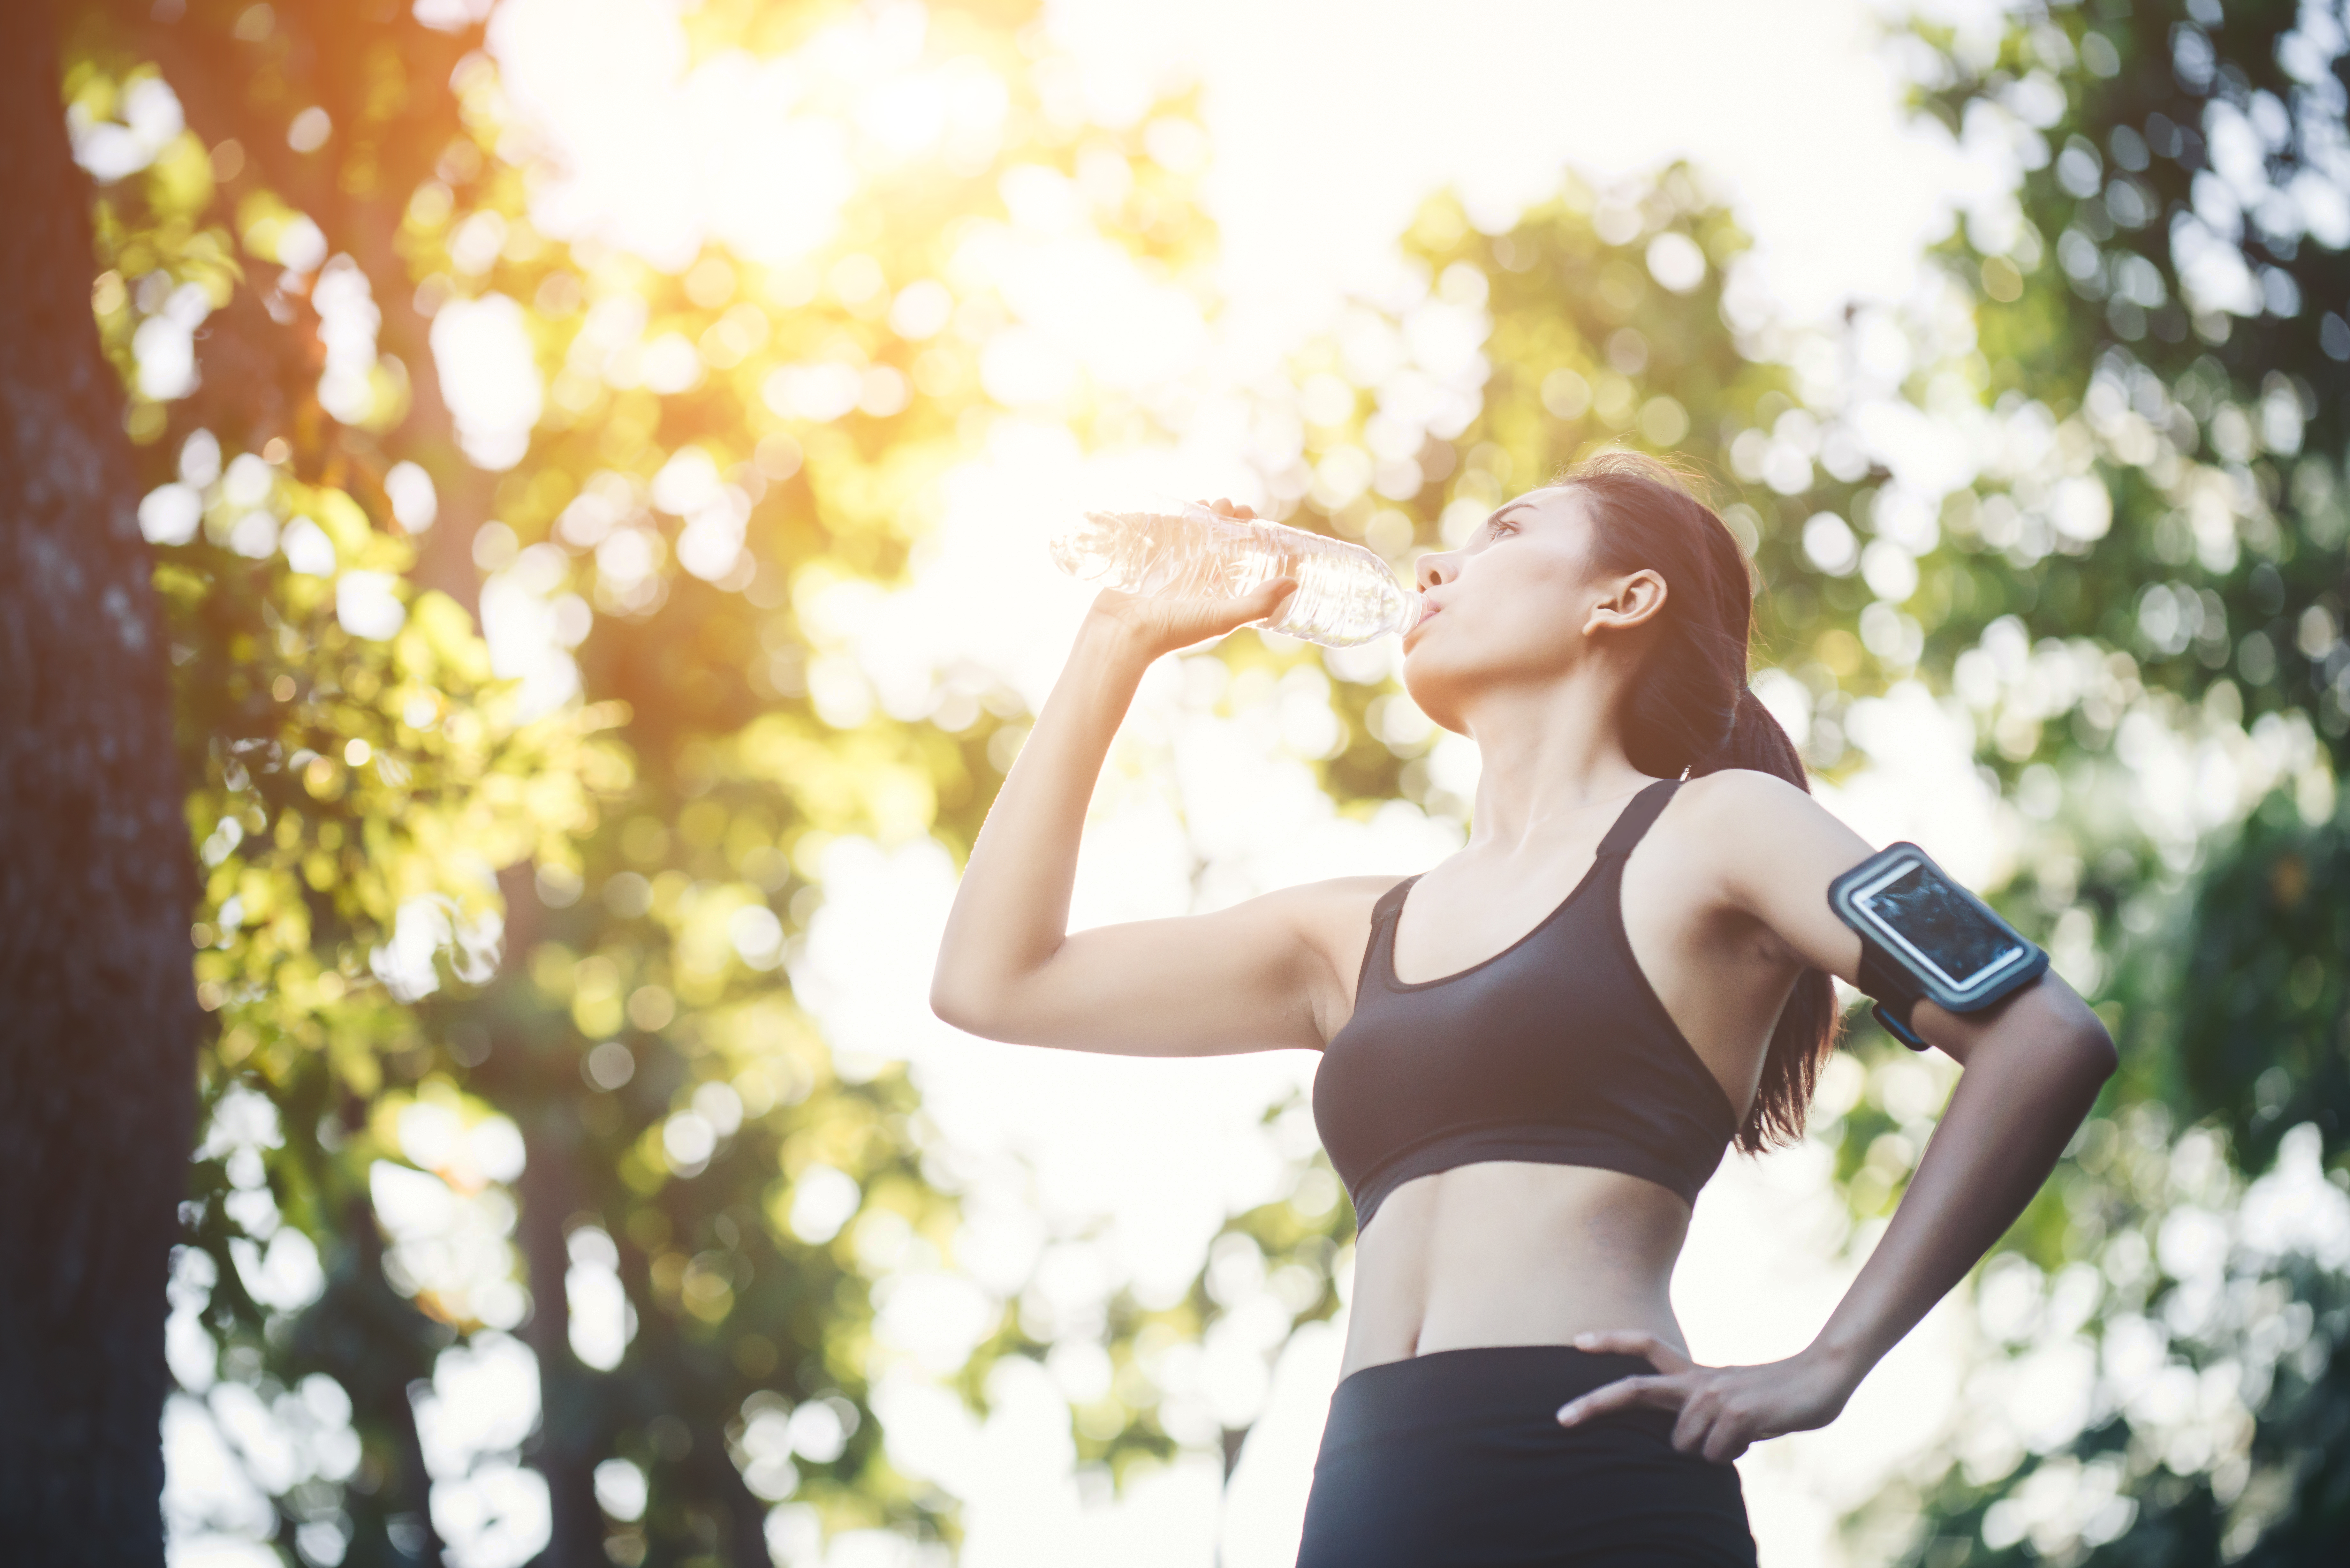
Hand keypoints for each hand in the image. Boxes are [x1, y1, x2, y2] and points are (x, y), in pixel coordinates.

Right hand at [1085, 499, 1295, 659]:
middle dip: (1226, 517)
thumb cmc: (1172, 630)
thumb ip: (1257, 604)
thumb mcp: (1221, 617)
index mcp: (1214, 589)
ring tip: (1210, 504)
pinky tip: (1182, 505)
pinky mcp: (1144, 557)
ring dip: (1203, 511)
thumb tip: (1294, 582)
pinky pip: (1160, 529)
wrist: (1122, 634)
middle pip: (1216, 536)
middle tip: (1230, 508)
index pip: (1238, 554)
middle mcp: (1194, 575)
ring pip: (1191, 529)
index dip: (1248, 533)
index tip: (1252, 518)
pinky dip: (1171, 513)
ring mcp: (1168, 564)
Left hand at [1553, 1331, 1853, 1463]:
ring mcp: (1714, 1395)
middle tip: (1560, 1419)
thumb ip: (1705, 1413)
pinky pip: (1716, 1454)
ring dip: (1712, 1450)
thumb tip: (1688, 1442)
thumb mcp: (1733, 1402)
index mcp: (1697, 1373)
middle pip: (1634, 1390)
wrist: (1823, 1378)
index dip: (1612, 1341)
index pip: (1647, 1346)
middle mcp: (1698, 1380)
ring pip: (1685, 1445)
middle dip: (1594, 1404)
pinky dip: (1735, 1453)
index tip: (1576, 1340)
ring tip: (1743, 1432)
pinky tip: (1755, 1435)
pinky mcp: (1736, 1413)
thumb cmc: (1779, 1396)